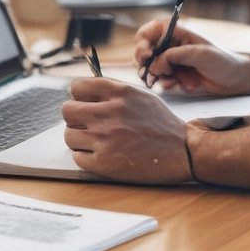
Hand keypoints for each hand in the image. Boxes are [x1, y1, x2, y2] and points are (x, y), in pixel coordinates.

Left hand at [63, 77, 190, 183]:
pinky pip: (77, 157)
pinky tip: (102, 153)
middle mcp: (110, 113)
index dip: (78, 95)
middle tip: (88, 123)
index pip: (77, 87)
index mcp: (120, 92)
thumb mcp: (140, 95)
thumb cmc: (160, 123)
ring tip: (97, 140)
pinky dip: (86, 156)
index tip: (84, 102)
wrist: (182, 151)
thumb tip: (79, 90)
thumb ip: (111, 90)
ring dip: (80, 138)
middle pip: (67, 110)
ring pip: (69, 135)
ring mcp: (106, 139)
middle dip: (75, 117)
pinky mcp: (105, 163)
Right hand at [133, 19, 249, 94]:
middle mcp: (171, 44)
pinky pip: (161, 80)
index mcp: (176, 32)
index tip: (146, 56)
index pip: (148, 33)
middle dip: (147, 65)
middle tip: (152, 74)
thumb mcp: (198, 54)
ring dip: (158, 76)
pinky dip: (166, 84)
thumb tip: (154, 66)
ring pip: (151, 68)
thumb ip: (173, 57)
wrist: (236, 78)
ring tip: (172, 81)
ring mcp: (172, 60)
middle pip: (144, 52)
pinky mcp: (176, 74)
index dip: (142, 44)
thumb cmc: (222, 61)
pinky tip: (178, 85)